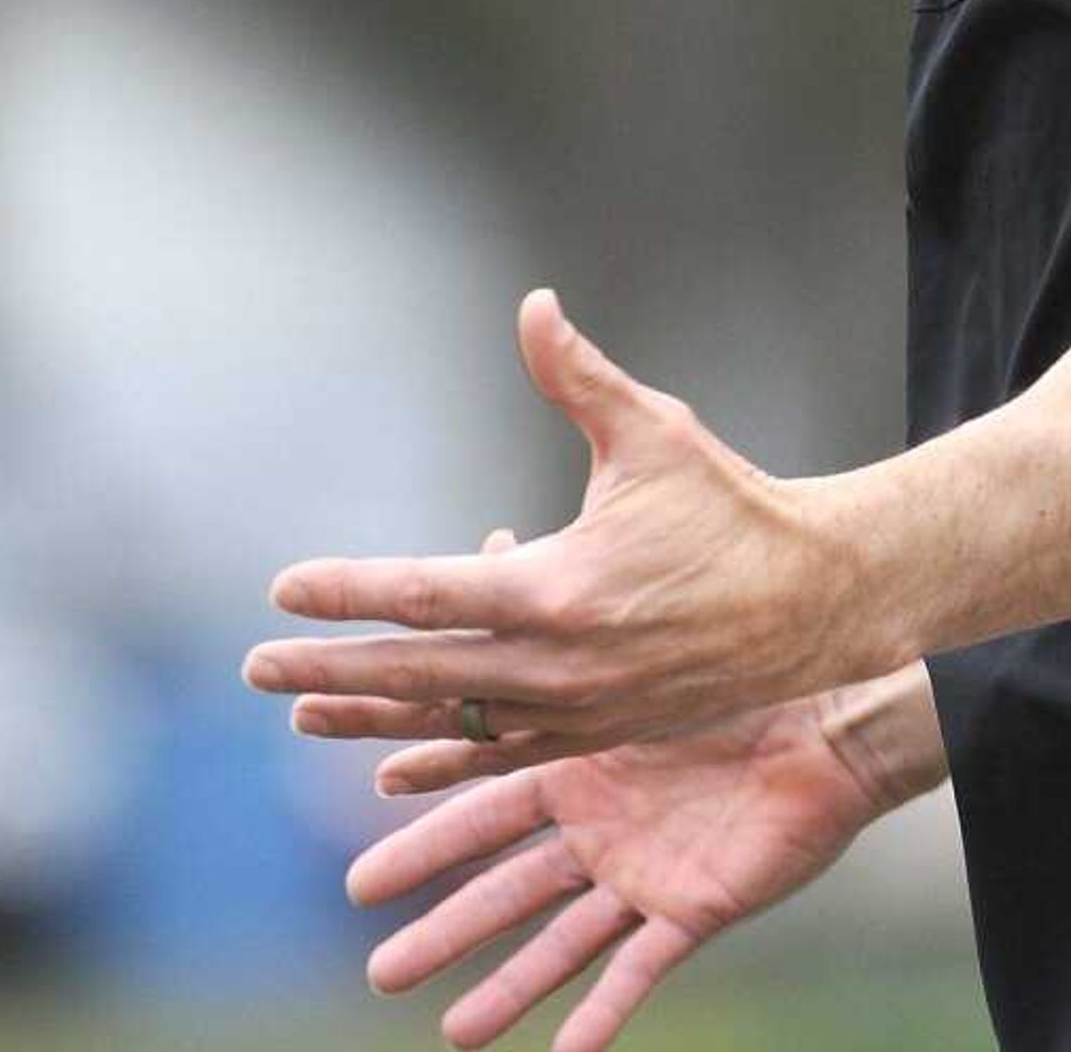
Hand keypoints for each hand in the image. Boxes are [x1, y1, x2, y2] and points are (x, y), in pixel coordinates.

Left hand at [244, 291, 892, 773]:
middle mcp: (556, 663)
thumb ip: (577, 374)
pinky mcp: (597, 734)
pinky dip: (438, 757)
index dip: (348, 591)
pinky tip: (390, 764)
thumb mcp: (655, 431)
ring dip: (369, 720)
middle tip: (255, 669)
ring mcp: (574, 710)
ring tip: (301, 716)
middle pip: (416, 673)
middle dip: (329, 671)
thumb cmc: (733, 508)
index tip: (285, 589)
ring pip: (448, 723)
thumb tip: (532, 305)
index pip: (425, 592)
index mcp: (559, 588)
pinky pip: (497, 753)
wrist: (815, 602)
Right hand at [349, 653, 944, 1051]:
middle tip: (379, 968)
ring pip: (560, 941)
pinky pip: (644, 969)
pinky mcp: (695, 906)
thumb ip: (568, 602)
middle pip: (508, 885)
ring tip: (452, 1030)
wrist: (835, 710)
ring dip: (508, 986)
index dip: (429, 834)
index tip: (362, 869)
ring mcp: (645, 872)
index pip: (488, 804)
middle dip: (445, 924)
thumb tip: (501, 533)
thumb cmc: (744, 668)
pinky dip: (605, 1017)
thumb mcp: (640, 641)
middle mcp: (604, 830)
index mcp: (584, 769)